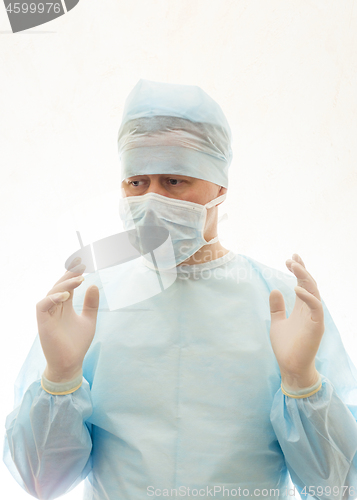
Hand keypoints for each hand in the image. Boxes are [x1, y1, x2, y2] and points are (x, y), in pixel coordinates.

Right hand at [36, 257, 98, 382]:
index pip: (67, 285)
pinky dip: (53, 298)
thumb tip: (93, 285)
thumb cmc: (77, 343)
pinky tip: (66, 296)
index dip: (73, 273)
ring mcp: (48, 314)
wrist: (70, 363)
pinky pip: (43, 305)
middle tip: (81, 264)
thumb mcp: (89, 321)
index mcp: (65, 305)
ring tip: (79, 279)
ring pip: (52, 292)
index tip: (82, 261)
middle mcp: (55, 307)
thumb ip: (91, 304)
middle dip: (69, 274)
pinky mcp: (42, 322)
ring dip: (64, 284)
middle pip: (59, 285)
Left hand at [269, 254, 323, 390]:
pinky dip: (307, 296)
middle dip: (301, 270)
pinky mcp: (316, 326)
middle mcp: (310, 310)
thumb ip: (277, 307)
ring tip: (294, 266)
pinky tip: (296, 288)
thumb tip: (275, 289)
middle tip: (291, 258)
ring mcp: (314, 317)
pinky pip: (315, 307)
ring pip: (314, 292)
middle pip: (309, 284)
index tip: (290, 259)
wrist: (290, 366)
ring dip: (304, 277)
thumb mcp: (277, 322)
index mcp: (302, 308)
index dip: (299, 271)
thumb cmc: (286, 346)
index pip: (303, 284)